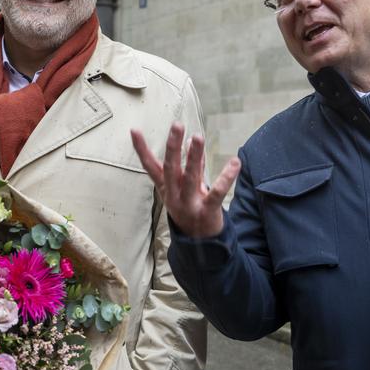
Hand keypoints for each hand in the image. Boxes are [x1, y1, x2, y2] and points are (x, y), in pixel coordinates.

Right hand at [131, 123, 240, 237]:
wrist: (199, 244)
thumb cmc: (191, 209)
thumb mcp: (187, 187)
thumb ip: (192, 165)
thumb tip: (191, 142)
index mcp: (166, 188)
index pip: (149, 166)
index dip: (141, 149)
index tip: (134, 130)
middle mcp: (174, 195)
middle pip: (170, 168)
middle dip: (172, 146)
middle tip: (176, 125)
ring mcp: (189, 204)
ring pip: (190, 177)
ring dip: (193, 156)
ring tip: (197, 137)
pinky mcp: (207, 211)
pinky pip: (217, 193)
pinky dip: (226, 177)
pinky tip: (234, 162)